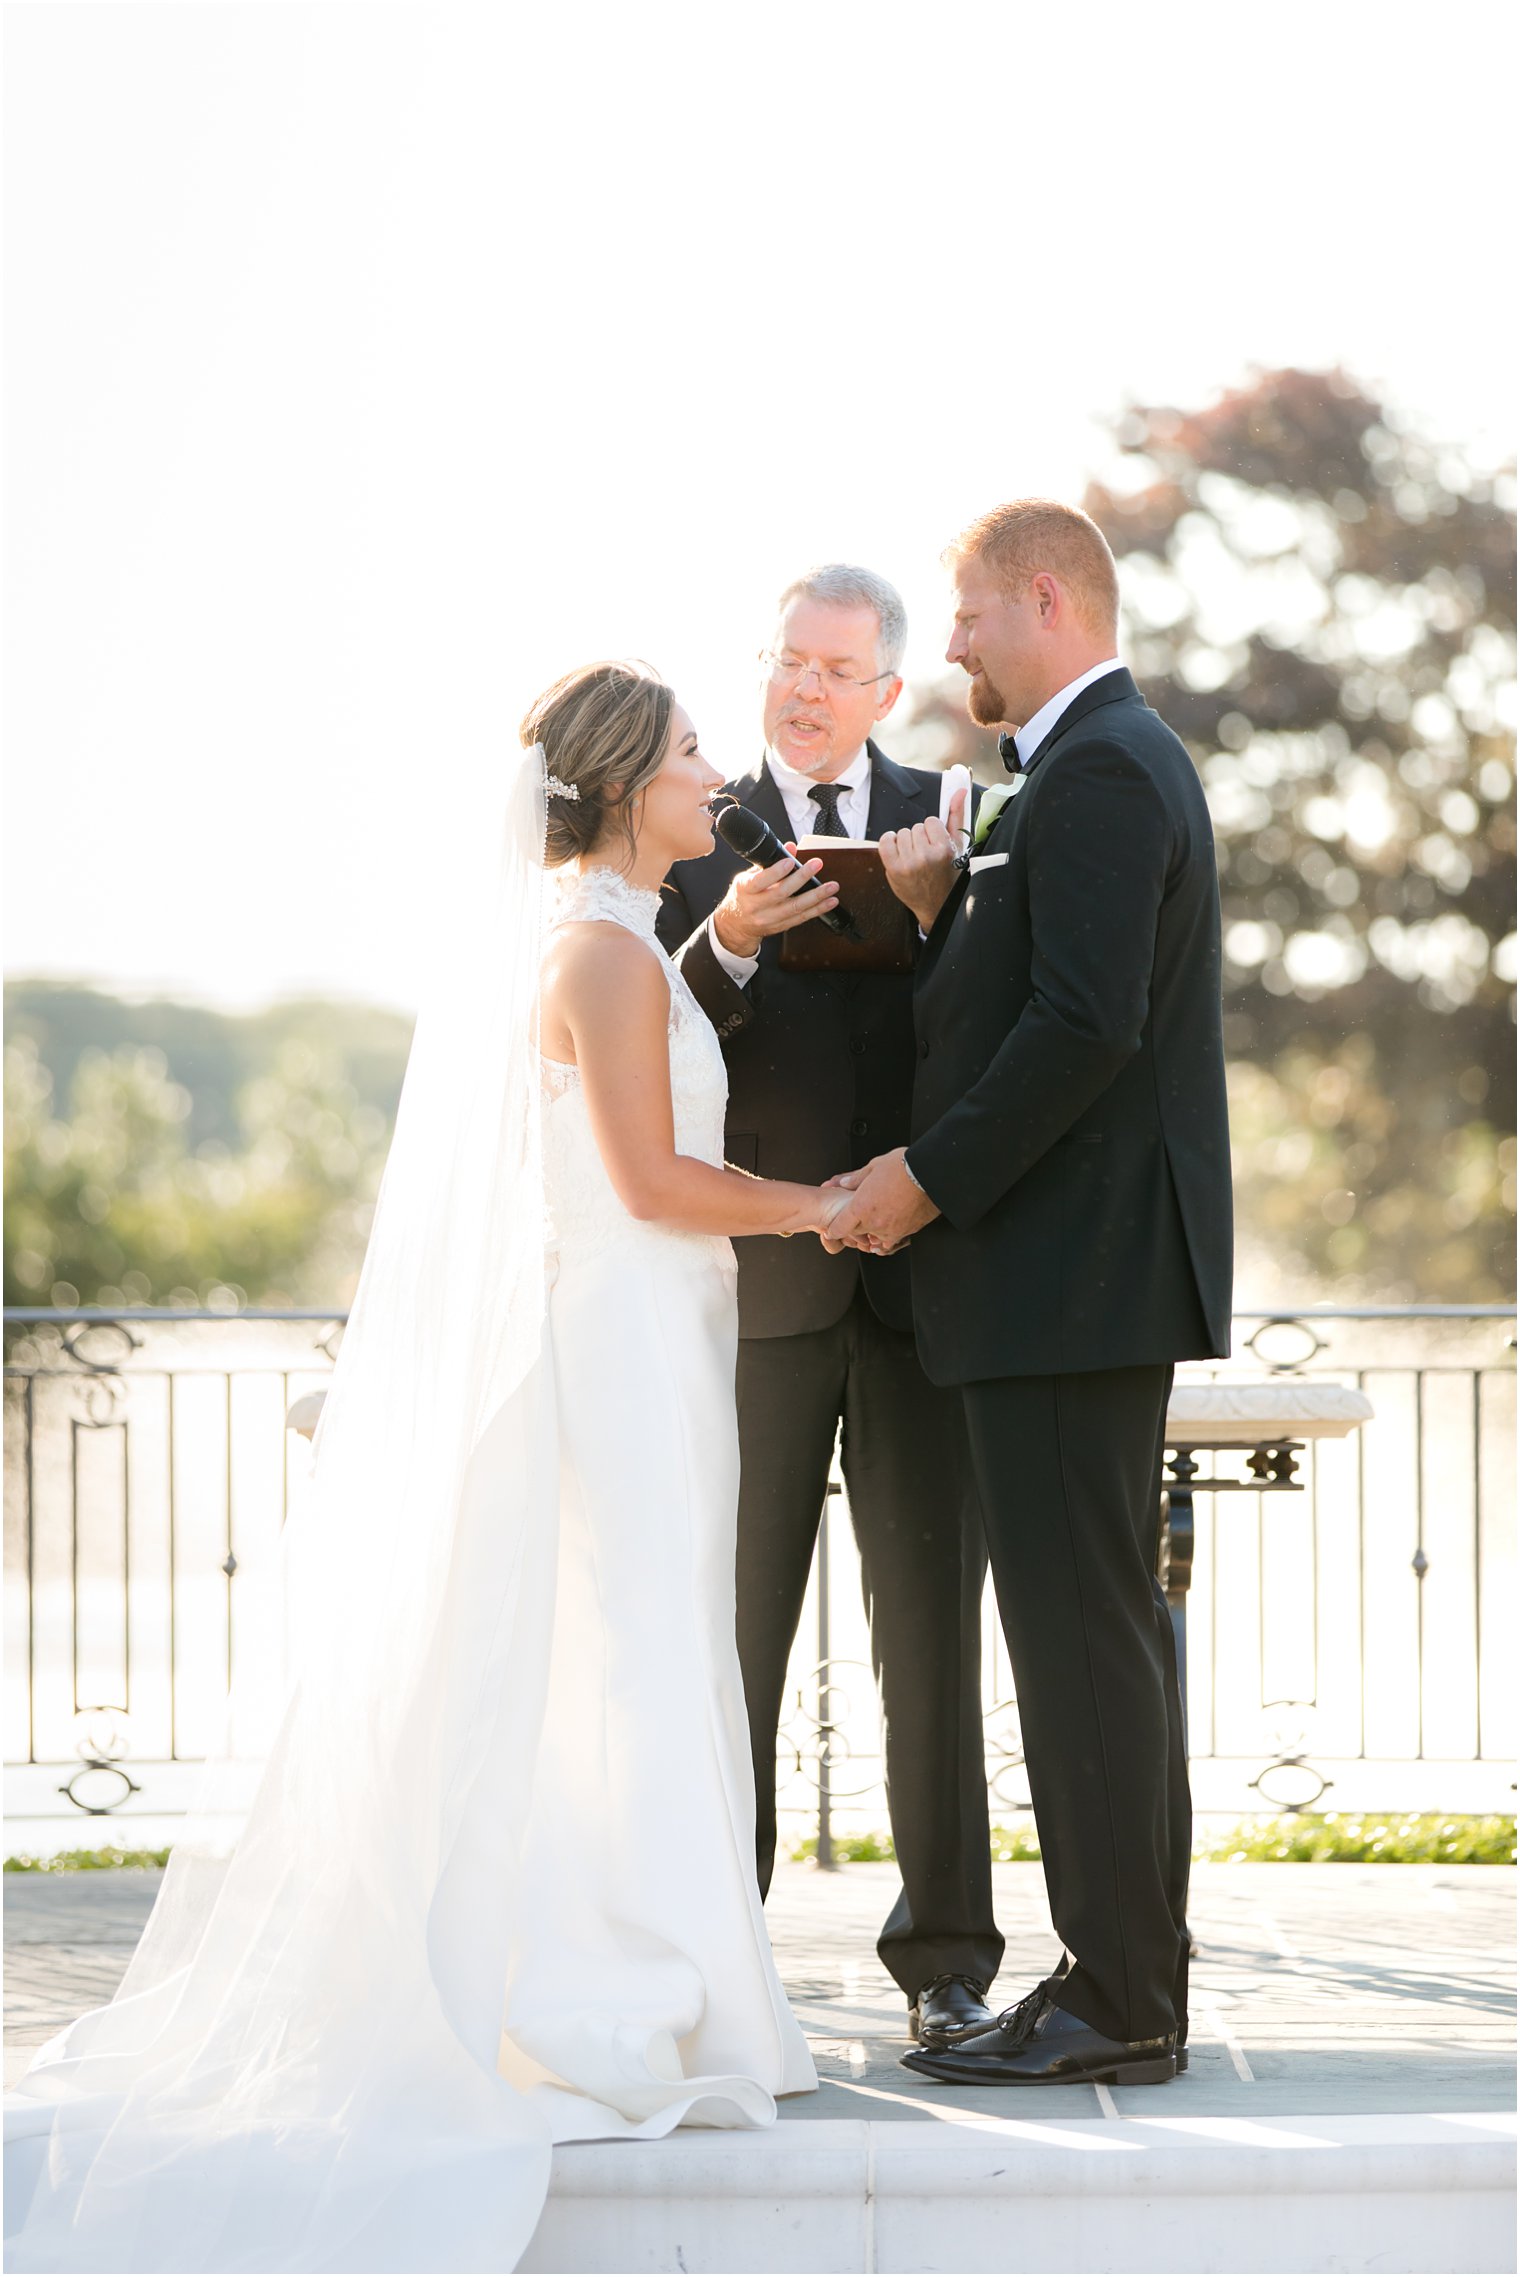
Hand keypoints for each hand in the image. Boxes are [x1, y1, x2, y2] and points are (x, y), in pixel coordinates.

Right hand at [713, 847, 839, 959]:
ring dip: (816, 896)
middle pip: (782, 893)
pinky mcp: (780, 927)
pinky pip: (802, 918)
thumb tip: (790, 848)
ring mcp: (769, 919)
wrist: (736, 925)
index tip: (791, 861)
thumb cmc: (743, 896)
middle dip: (802, 878)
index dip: (776, 872)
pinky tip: (829, 902)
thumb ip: (769, 863)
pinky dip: (818, 909)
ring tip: (831, 887)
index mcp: (745, 889)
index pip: (760, 881)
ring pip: (795, 908)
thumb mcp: (748, 877)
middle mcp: (756, 906)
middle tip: (816, 865)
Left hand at [821, 1148, 938, 1254]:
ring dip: (873, 1232)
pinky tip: (892, 1227)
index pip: (839, 1227)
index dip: (833, 1230)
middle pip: (856, 1234)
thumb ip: (855, 1178)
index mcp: (860, 1207)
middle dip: (855, 1228)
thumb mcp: (874, 1167)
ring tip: (878, 1221)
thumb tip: (841, 1182)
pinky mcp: (907, 1232)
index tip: (831, 1230)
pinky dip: (890, 1235)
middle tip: (858, 1218)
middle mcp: (874, 1222)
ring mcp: (891, 1230)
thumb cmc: (902, 1167)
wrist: (930, 1174)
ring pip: (875, 1239)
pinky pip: (893, 1241)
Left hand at [878, 787, 966, 932]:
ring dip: (905, 843)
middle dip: (919, 838)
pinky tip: (898, 852)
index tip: (934, 845)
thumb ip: (957, 816)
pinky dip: (889, 842)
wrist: (936, 905)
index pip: (930, 821)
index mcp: (945, 849)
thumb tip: (959, 791)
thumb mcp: (957, 846)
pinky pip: (886, 841)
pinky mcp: (894, 869)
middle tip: (925, 855)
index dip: (932, 832)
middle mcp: (927, 856)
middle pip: (915, 827)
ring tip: (914, 857)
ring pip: (901, 834)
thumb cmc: (948, 873)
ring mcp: (909, 863)